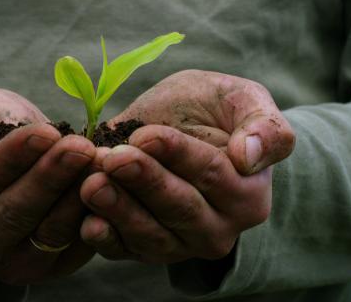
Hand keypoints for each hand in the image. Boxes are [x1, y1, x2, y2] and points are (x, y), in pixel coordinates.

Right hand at [0, 88, 95, 283]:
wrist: (2, 158)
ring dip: (78, 195)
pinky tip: (110, 184)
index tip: (46, 132)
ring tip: (100, 161)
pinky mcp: (49, 268)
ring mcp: (12, 265)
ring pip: (49, 233)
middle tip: (83, 147)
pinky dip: (95, 215)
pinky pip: (76, 245)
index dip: (14, 157)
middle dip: (52, 177)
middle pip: (15, 214)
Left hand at [79, 70, 294, 262]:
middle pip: (180, 208)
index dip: (178, 154)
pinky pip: (125, 251)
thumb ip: (263, 126)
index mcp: (248, 194)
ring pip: (151, 235)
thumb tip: (248, 157)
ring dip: (119, 211)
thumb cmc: (213, 111)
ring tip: (93, 185)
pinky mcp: (145, 249)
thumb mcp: (242, 99)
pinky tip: (87, 222)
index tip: (146, 135)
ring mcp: (180, 244)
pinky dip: (105, 239)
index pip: (213, 175)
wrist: (181, 129)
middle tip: (113, 159)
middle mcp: (217, 228)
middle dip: (144, 183)